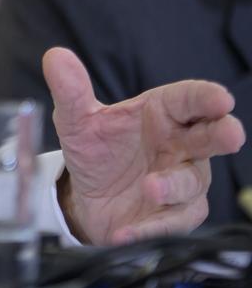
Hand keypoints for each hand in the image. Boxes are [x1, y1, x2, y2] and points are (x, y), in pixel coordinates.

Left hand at [44, 47, 245, 244]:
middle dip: (223, 134)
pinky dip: (152, 227)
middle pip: (210, 137)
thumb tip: (56, 57)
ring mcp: (180, 181)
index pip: (189, 100)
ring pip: (191, 182)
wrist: (85, 196)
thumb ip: (71, 91)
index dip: (206, 98)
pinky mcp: (174, 215)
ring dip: (174, 185)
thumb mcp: (76, 120)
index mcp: (161, 114)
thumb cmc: (95, 150)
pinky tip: (129, 230)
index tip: (221, 98)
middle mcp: (179, 146)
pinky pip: (172, 222)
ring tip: (150, 186)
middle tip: (231, 134)